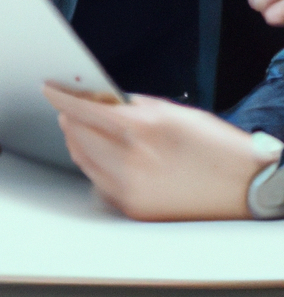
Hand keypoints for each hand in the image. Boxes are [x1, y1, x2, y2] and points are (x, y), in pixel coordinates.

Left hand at [43, 83, 266, 220]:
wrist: (247, 187)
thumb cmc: (214, 146)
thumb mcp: (172, 111)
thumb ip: (131, 105)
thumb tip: (100, 100)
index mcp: (141, 130)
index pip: (82, 109)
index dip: (60, 96)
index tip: (49, 88)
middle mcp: (132, 161)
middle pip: (76, 134)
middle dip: (71, 117)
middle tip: (74, 107)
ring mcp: (131, 189)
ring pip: (83, 158)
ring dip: (79, 140)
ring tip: (88, 129)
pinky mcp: (135, 209)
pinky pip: (99, 181)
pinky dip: (95, 164)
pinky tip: (105, 154)